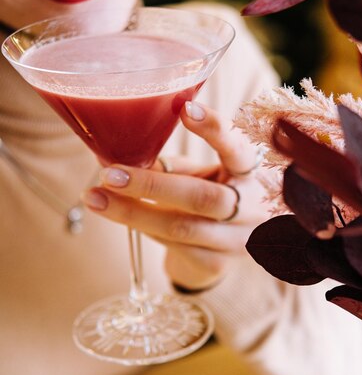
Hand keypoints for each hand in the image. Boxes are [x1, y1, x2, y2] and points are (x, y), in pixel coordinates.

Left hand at [82, 101, 268, 289]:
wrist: (230, 246)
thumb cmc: (210, 195)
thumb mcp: (200, 175)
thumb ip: (172, 166)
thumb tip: (120, 155)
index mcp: (250, 172)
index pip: (238, 148)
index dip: (215, 130)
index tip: (185, 109)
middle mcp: (251, 207)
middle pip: (203, 198)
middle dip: (152, 185)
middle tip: (110, 174)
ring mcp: (237, 240)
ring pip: (182, 228)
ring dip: (133, 212)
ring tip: (96, 199)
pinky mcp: (218, 265)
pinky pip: (175, 248)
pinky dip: (144, 229)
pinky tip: (123, 217)